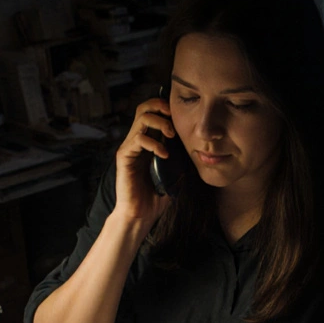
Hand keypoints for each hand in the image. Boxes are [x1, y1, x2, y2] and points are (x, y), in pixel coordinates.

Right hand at [113, 97, 173, 225]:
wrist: (139, 215)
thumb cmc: (155, 198)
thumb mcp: (174, 174)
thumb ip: (181, 160)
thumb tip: (199, 150)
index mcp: (147, 143)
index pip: (153, 113)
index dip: (166, 109)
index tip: (183, 117)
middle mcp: (136, 141)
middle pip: (144, 108)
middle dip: (161, 107)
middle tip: (175, 120)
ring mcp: (129, 147)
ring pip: (141, 119)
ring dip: (160, 123)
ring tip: (172, 135)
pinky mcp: (124, 156)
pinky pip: (138, 139)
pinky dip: (154, 143)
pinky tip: (164, 155)